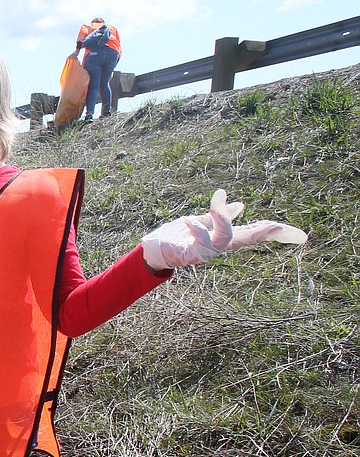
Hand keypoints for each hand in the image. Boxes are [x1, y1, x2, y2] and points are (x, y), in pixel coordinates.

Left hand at [141, 189, 306, 270]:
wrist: (153, 250)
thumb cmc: (178, 237)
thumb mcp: (201, 222)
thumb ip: (219, 216)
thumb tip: (241, 206)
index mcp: (225, 237)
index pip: (255, 232)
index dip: (277, 233)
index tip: (302, 236)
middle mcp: (219, 246)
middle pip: (248, 240)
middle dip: (264, 234)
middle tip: (279, 227)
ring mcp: (204, 252)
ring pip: (224, 240)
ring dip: (222, 221)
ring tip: (217, 201)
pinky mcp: (188, 255)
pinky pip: (196, 245)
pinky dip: (196, 231)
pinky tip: (189, 220)